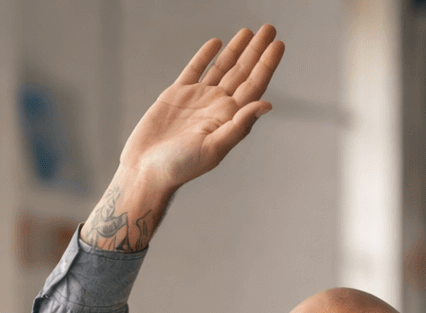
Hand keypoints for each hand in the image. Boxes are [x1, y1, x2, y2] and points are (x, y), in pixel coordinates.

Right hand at [81, 26, 284, 251]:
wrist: (146, 170)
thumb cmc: (181, 167)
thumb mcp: (214, 148)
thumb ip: (240, 125)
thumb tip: (267, 105)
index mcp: (229, 118)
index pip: (254, 85)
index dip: (267, 64)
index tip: (279, 44)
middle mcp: (217, 106)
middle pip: (242, 72)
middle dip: (256, 50)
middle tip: (270, 28)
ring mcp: (197, 99)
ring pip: (222, 67)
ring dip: (236, 49)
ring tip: (249, 31)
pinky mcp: (176, 95)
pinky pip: (195, 69)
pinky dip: (205, 56)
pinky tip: (216, 43)